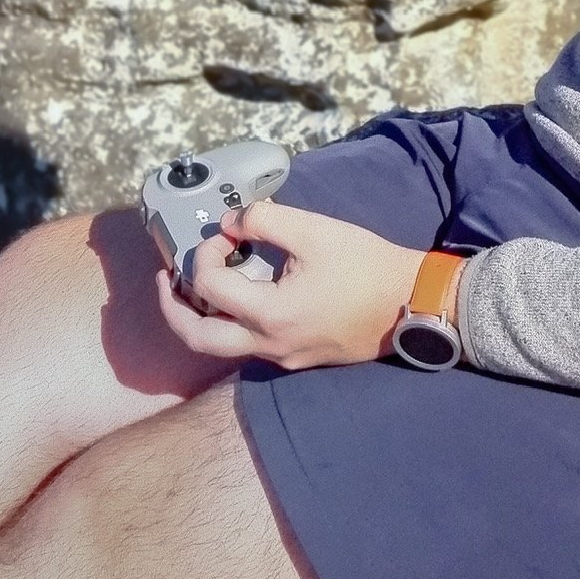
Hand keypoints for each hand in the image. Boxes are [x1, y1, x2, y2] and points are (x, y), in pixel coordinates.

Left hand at [156, 201, 432, 370]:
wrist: (413, 303)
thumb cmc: (367, 267)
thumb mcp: (315, 230)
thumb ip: (265, 220)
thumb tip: (232, 222)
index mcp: (270, 315)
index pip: (210, 286)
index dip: (207, 252)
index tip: (226, 231)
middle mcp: (268, 345)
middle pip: (198, 338)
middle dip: (172, 307)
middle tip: (166, 279)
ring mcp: (282, 358)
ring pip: (221, 346)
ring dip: (200, 317)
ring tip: (194, 287)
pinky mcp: (298, 358)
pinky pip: (248, 346)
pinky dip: (230, 322)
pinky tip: (239, 297)